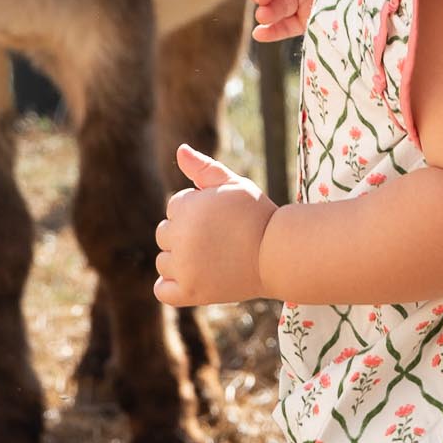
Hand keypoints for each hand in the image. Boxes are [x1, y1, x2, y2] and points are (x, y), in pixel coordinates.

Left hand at [154, 144, 276, 306]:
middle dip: (185, 235)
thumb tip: (180, 150)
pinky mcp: (191, 292)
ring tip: (212, 259)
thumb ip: (203, 168)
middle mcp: (181, 237)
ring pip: (164, 262)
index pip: (174, 208)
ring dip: (180, 261)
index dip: (197, 211)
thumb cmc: (258, 215)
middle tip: (217, 239)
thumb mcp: (234, 184)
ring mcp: (184, 267)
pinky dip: (170, 287)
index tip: (220, 218)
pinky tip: (191, 279)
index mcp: (186, 207)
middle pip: (164, 234)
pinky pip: (162, 290)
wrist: (280, 254)